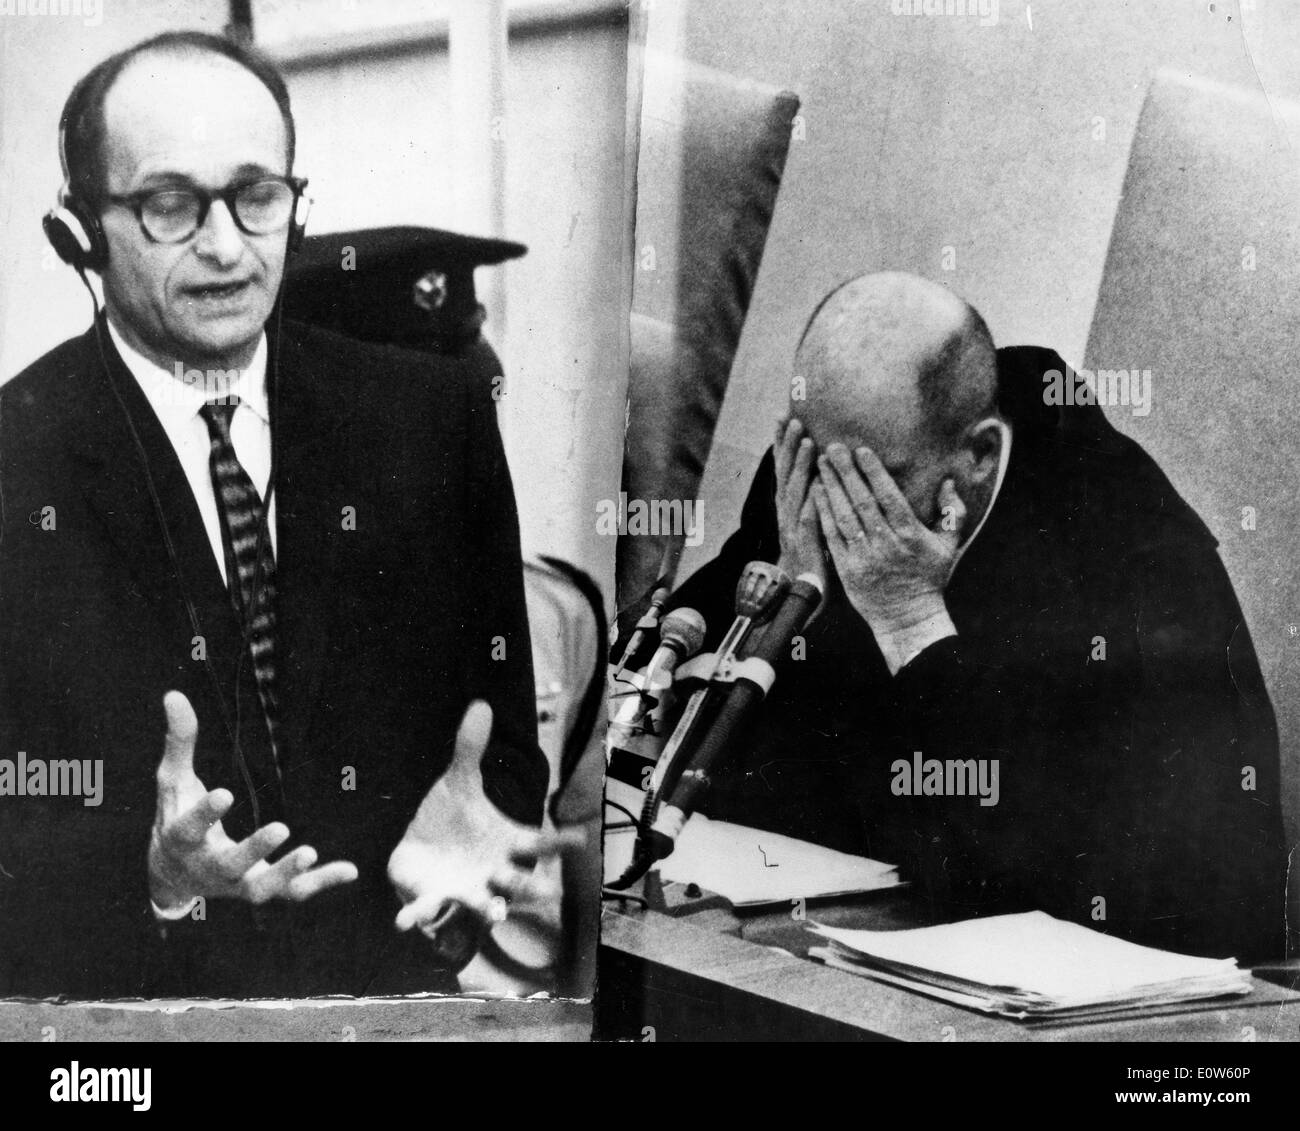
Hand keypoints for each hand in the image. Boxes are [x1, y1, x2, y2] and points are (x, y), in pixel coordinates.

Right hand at [148, 691, 357, 909]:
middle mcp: (209, 867)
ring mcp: (236, 883)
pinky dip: (319, 882)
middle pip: (230, 865)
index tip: (224, 793)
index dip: (204, 814)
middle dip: (254, 850)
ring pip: (261, 887)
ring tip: (311, 852)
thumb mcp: (173, 780)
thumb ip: (179, 741)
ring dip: (286, 873)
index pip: (189, 829)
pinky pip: (291, 893)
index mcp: (182, 839)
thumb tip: (174, 694)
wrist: (170, 875)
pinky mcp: (259, 887)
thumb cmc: (175, 815)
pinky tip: (350, 870)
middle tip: (281, 828)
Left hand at [388, 700, 583, 968]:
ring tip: (496, 911)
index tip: (581, 837)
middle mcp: (492, 872)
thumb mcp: (459, 782)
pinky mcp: (434, 899)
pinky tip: (404, 921)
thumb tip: (480, 704)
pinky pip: (427, 911)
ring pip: (484, 903)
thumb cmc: (450, 819)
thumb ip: (469, 749)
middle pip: (519, 882)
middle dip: (532, 887)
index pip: (537, 842)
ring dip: (490, 907)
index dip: (560, 841)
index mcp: (505, 842)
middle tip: (551, 891)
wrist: (418, 850)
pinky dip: (416, 916)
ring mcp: (465, 889)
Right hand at [772, 416, 826, 588]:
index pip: (783, 469)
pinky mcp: (804, 547)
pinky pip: (808, 521)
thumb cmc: (810, 555)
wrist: (798, 594)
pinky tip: (817, 486)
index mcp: (787, 506)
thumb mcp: (810, 521)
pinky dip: (811, 502)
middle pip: (785, 475)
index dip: (783, 444)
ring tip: (808, 442)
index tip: (783, 418)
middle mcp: (786, 514)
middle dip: (788, 447)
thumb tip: (822, 472)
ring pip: (794, 494)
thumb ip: (813, 497)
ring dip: (799, 467)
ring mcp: (792, 530)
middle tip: (795, 421)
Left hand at [812, 444, 966, 636]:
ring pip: (843, 517)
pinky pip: (831, 536)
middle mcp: (885, 544)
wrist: (908, 618)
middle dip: (846, 473)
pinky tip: (815, 492)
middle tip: (833, 447)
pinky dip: (823, 513)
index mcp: (910, 535)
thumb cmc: (929, 578)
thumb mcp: (949, 546)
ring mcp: (864, 557)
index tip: (861, 450)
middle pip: (862, 502)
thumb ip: (953, 512)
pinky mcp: (846, 569)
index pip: (889, 497)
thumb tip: (948, 482)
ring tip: (821, 463)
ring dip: (830, 488)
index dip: (874, 472)